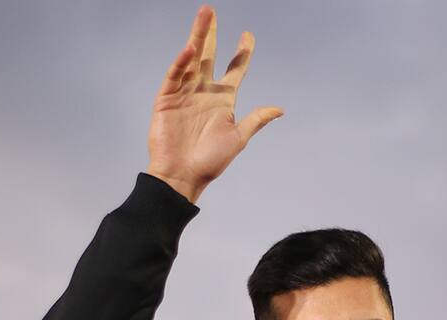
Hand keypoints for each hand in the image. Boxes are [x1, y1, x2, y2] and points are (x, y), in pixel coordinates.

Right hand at [145, 4, 283, 202]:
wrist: (183, 176)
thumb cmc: (210, 161)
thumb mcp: (238, 138)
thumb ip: (256, 120)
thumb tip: (280, 109)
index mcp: (223, 101)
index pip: (234, 70)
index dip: (242, 53)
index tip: (248, 35)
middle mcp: (204, 93)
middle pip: (209, 57)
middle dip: (211, 35)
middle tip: (212, 11)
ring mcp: (184, 93)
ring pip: (192, 59)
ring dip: (197, 38)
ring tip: (204, 15)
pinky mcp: (167, 99)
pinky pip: (175, 75)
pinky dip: (181, 62)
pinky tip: (189, 48)